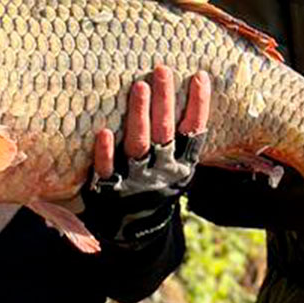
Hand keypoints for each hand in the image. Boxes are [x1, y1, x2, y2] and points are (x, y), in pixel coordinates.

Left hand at [83, 65, 210, 247]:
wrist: (136, 232)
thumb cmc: (157, 186)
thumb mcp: (178, 169)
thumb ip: (182, 140)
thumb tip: (192, 93)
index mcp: (181, 164)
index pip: (194, 131)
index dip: (199, 104)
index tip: (200, 76)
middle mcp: (161, 170)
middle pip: (165, 131)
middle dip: (165, 99)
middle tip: (162, 69)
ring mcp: (135, 179)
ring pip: (139, 145)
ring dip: (140, 116)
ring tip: (140, 86)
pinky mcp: (109, 188)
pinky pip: (106, 168)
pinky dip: (105, 152)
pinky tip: (103, 131)